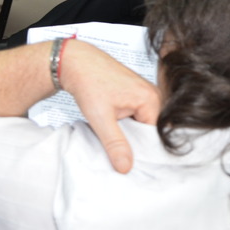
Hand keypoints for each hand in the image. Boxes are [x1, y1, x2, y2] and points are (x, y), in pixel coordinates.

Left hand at [60, 40, 161, 173]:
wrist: (74, 62)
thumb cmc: (87, 81)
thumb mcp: (100, 117)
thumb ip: (115, 143)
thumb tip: (126, 167)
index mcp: (151, 99)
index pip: (156, 137)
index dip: (142, 150)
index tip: (128, 159)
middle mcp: (152, 94)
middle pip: (150, 130)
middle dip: (135, 141)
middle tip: (117, 147)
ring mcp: (144, 92)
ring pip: (142, 123)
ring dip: (129, 131)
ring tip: (112, 130)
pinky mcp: (135, 93)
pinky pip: (136, 115)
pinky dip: (125, 122)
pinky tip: (113, 122)